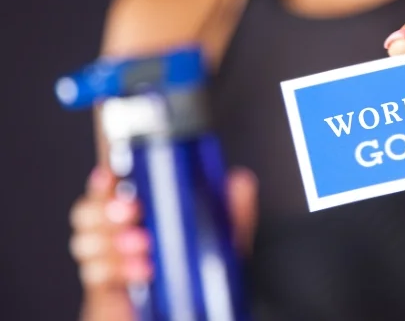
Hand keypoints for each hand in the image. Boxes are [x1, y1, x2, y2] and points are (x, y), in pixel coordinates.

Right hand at [69, 166, 257, 290]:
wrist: (186, 313)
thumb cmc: (197, 277)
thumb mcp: (218, 241)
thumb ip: (229, 213)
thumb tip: (240, 182)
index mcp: (140, 214)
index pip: (108, 189)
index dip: (104, 181)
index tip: (111, 176)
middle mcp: (117, 235)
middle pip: (86, 212)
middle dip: (105, 209)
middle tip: (132, 212)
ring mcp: (107, 262)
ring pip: (84, 241)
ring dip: (111, 241)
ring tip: (144, 248)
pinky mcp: (105, 290)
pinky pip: (93, 274)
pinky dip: (114, 270)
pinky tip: (141, 272)